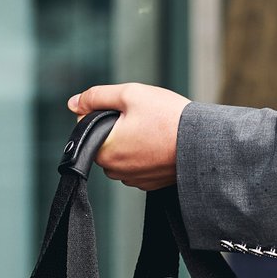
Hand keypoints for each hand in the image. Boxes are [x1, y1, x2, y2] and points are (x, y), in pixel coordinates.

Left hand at [66, 84, 190, 188]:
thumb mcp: (130, 94)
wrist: (203, 142)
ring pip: (122, 154)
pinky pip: (139, 165)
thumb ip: (96, 96)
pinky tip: (162, 143)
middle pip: (105, 141)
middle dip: (118, 128)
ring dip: (133, 142)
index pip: (86, 126)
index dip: (104, 111)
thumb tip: (73, 103)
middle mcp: (115, 170)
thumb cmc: (168, 118)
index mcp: (104, 150)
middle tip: (143, 117)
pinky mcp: (151, 183)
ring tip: (155, 130)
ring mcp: (134, 180)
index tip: (126, 108)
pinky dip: (147, 154)